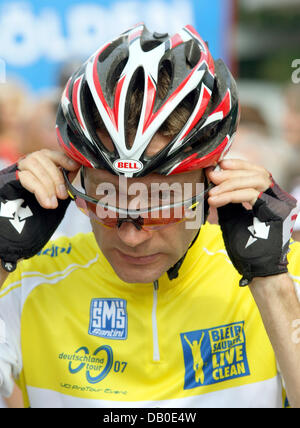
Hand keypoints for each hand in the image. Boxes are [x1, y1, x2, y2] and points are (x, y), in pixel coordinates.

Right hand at [17, 149, 79, 208]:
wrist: (23, 207)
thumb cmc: (43, 192)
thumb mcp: (57, 184)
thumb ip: (66, 175)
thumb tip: (76, 168)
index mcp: (45, 157)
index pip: (55, 153)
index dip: (65, 159)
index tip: (74, 167)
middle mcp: (33, 158)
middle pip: (44, 159)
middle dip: (56, 178)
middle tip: (63, 195)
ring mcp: (22, 165)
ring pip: (34, 166)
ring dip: (47, 186)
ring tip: (54, 202)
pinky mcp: (13, 175)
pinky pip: (26, 178)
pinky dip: (39, 191)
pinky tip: (46, 203)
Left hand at [206, 159, 298, 285]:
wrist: (257, 271)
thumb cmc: (246, 248)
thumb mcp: (233, 218)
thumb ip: (227, 200)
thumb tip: (213, 184)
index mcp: (269, 198)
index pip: (257, 172)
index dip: (239, 165)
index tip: (219, 164)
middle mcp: (278, 199)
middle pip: (257, 174)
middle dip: (231, 174)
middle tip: (211, 177)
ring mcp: (279, 205)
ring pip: (256, 181)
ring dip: (229, 184)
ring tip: (211, 192)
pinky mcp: (276, 213)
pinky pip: (251, 196)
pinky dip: (230, 196)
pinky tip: (215, 201)